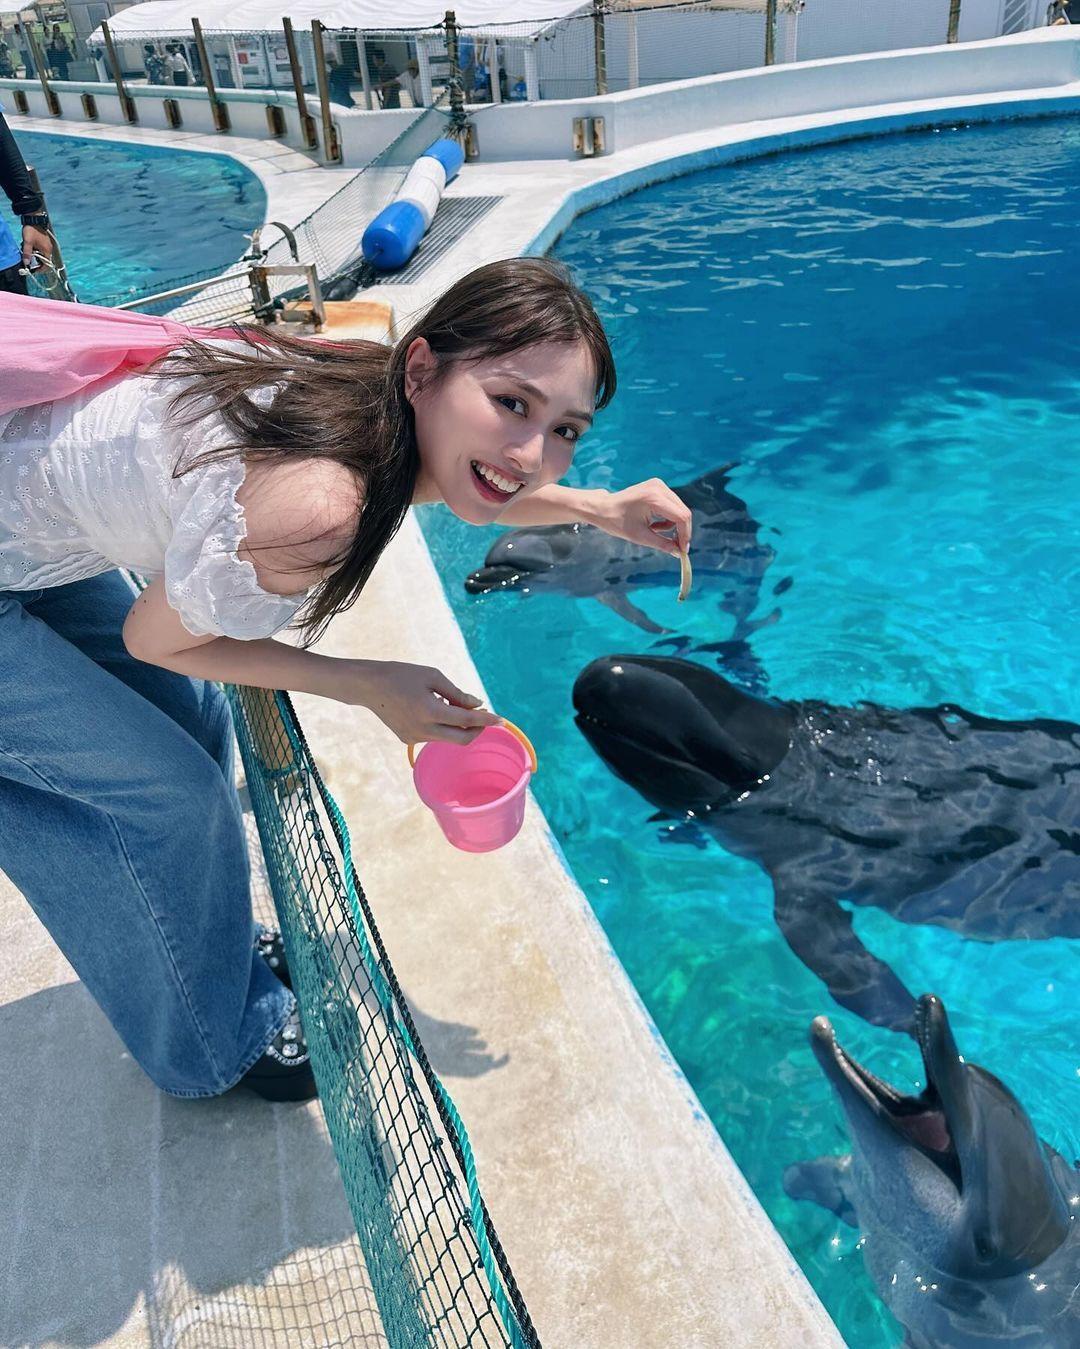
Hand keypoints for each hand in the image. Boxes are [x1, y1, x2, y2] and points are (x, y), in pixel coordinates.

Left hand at [21, 225, 52, 268]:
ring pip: (42, 255)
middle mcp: (49, 249)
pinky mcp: (45, 242)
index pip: (47, 265)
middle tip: (28, 259)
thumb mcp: (27, 242)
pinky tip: (30, 246)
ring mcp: (47, 245)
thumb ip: (27, 253)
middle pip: (44, 261)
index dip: (40, 269)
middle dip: (36, 262)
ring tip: (28, 250)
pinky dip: (36, 251)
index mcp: (47, 251)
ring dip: (35, 256)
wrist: (34, 219)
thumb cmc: (31, 230)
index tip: (33, 269)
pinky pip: (42, 250)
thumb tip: (26, 263)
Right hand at [348, 660, 500, 745]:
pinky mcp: (408, 739)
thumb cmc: (402, 675)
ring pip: (447, 737)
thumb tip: (477, 706)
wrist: (369, 686)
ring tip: (449, 702)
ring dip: (457, 725)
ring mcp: (415, 738)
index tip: (502, 720)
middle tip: (483, 717)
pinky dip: (441, 725)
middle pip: (462, 738)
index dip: (487, 720)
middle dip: (477, 729)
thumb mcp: (433, 676)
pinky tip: (431, 708)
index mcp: (431, 711)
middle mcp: (424, 730)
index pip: (467, 720)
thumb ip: (457, 693)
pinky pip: (433, 735)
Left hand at [587, 477, 691, 558]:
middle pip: (683, 512)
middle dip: (681, 531)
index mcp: (653, 498)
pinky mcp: (658, 487)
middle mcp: (659, 487)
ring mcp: (659, 485)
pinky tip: (654, 524)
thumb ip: (662, 544)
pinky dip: (668, 518)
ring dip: (673, 525)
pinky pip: (672, 505)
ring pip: (679, 509)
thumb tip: (678, 552)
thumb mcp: (640, 536)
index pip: (681, 516)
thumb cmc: (617, 522)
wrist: (603, 508)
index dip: (685, 534)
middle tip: (676, 547)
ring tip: (655, 531)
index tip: (683, 550)